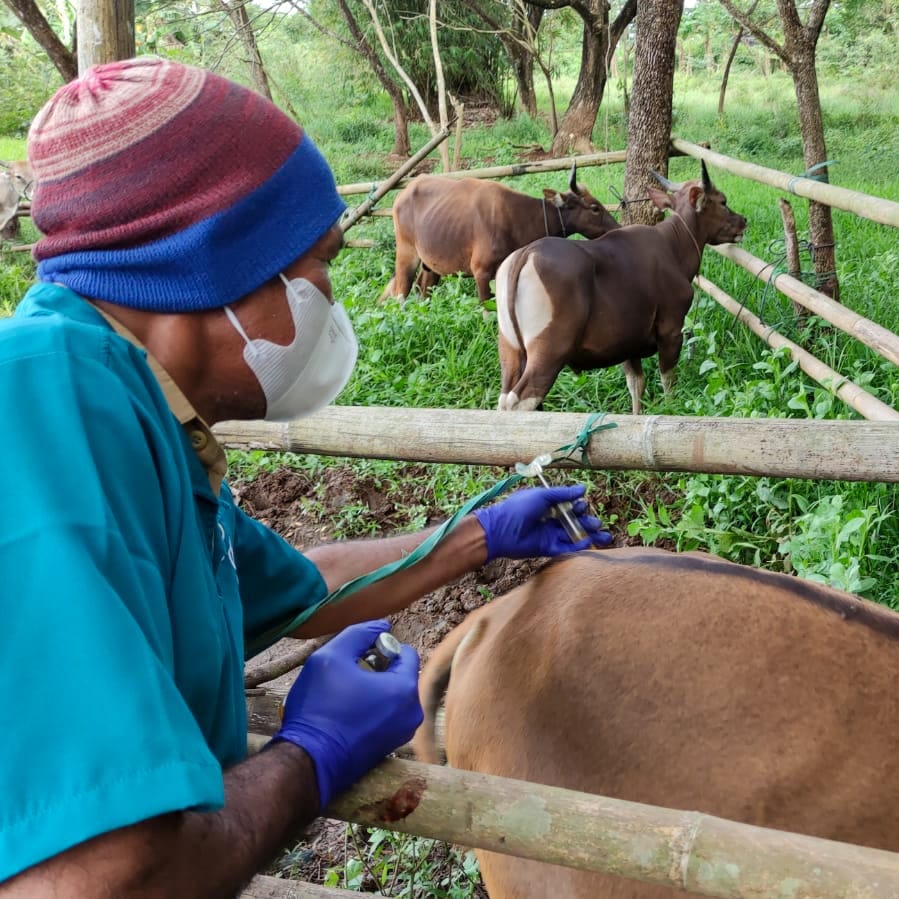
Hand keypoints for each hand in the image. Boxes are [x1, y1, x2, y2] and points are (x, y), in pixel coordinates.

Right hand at [270, 620, 422, 809]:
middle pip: (400, 674)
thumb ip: (360, 633)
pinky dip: (371, 708)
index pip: (406, 652)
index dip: (381, 647)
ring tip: (344, 694)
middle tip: (347, 675)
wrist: (307, 762)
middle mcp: (412, 713)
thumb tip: (382, 626)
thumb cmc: (319, 708)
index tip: (357, 656)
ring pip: (392, 695)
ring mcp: (402, 734)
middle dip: (377, 669)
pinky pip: (386, 715)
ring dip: (372, 689)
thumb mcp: (332, 656)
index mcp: (405, 689)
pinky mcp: (389, 748)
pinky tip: (346, 713)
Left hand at [473, 485, 612, 561]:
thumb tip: (583, 488)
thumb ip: (562, 493)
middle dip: (588, 522)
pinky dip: (578, 546)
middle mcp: (550, 519)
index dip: (579, 506)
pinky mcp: (547, 548)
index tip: (583, 505)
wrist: (500, 530)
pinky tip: (589, 543)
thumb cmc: (518, 508)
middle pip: (575, 522)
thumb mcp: (541, 496)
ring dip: (589, 535)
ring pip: (573, 535)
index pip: (570, 506)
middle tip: (597, 523)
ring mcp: (549, 534)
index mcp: (548, 505)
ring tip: (604, 536)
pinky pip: (566, 548)